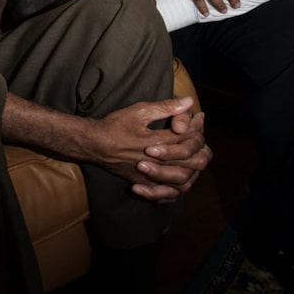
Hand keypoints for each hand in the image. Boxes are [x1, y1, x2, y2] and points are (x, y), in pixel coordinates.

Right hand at [88, 97, 208, 201]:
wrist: (92, 144)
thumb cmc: (113, 126)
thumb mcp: (138, 111)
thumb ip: (164, 107)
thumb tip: (187, 101)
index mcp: (156, 142)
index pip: (186, 137)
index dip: (196, 127)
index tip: (200, 117)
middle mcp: (156, 161)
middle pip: (188, 159)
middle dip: (199, 147)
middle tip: (201, 136)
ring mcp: (150, 175)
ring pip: (181, 177)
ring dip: (192, 167)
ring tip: (196, 155)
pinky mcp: (143, 183)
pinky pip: (167, 191)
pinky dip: (177, 185)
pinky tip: (182, 176)